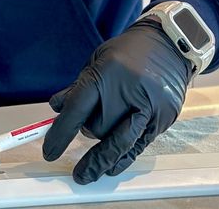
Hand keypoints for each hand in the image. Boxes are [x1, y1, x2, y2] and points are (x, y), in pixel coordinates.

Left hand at [42, 19, 192, 182]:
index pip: (78, 108)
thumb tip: (56, 109)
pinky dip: (122, 159)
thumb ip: (78, 86)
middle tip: (85, 125)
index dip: (61, 133)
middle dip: (88, 131)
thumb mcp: (97, 60)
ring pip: (119, 143)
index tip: (49, 151)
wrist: (169, 44)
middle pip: (99, 128)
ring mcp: (149, 107)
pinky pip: (138, 147)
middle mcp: (129, 91)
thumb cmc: (129, 51)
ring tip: (84, 174)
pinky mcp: (163, 119)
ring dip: (99, 161)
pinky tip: (110, 168)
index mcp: (108, 72)